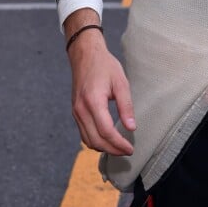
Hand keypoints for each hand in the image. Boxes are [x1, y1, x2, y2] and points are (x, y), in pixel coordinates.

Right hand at [68, 28, 135, 155]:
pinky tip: (107, 140)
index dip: (119, 143)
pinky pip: (83, 133)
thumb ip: (126, 106)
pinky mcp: (75, 112)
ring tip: (118, 148)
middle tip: (127, 151)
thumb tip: (132, 128)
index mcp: (93, 101)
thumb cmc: (104, 66)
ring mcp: (76, 112)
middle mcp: (81, 110)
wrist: (85, 55)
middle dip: (112, 150)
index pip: (106, 131)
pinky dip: (95, 141)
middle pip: (95, 140)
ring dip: (103, 148)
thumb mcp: (120, 82)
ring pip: (87, 140)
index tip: (130, 148)